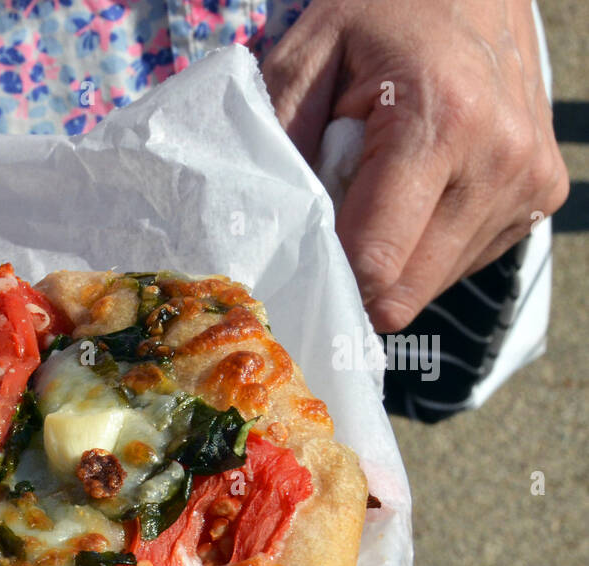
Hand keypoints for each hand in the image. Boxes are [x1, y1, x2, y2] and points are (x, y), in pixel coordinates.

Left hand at [260, 0, 568, 331]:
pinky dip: (429, 243)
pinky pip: (465, 260)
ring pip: (433, 285)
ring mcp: (530, 180)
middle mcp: (500, 160)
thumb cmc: (383, 14)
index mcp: (442, 124)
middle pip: (406, 291)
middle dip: (357, 279)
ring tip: (383, 191)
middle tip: (333, 226)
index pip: (377, 261)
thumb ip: (279, 142)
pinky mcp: (544, 192)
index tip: (295, 268)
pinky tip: (419, 192)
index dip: (327, 279)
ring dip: (395, 259)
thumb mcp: (308, 56)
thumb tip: (268, 235)